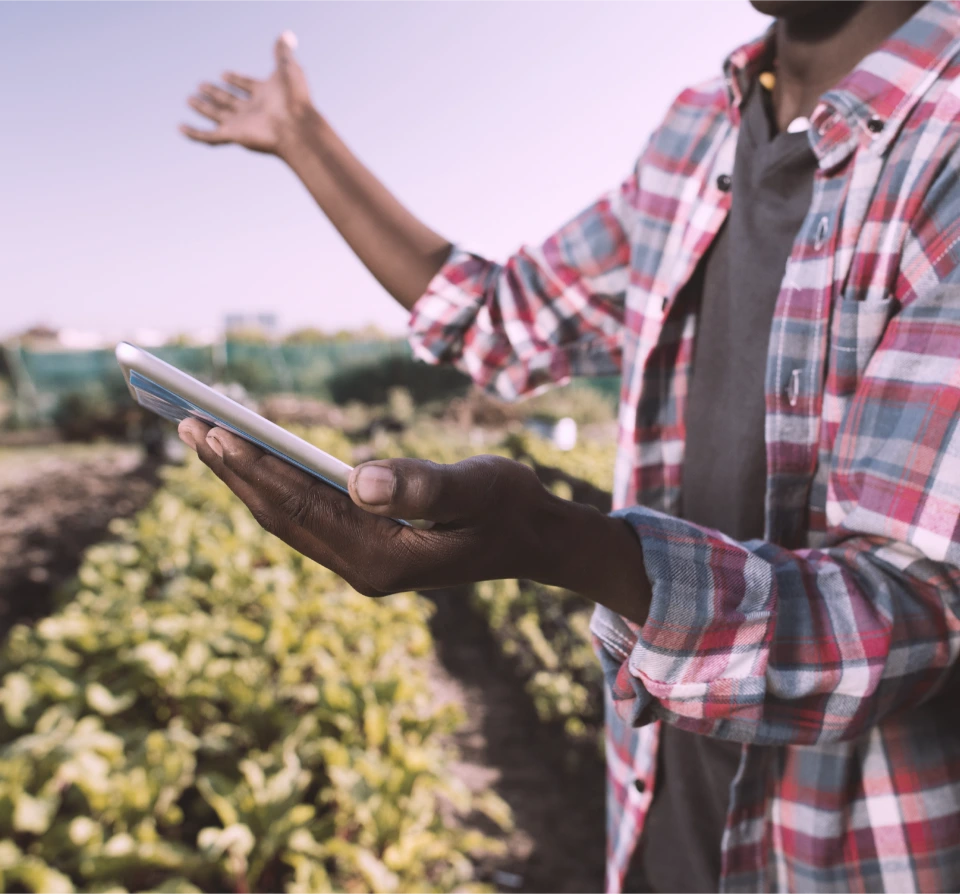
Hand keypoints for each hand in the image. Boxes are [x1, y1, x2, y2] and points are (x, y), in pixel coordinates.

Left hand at [176, 419, 649, 619]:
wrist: (533, 538)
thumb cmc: (510, 506)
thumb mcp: (475, 487)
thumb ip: (421, 486)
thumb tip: (358, 481)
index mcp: (382, 559)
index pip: (302, 508)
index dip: (255, 469)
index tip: (212, 430)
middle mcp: (363, 569)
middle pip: (282, 516)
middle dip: (234, 472)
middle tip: (187, 426)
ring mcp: (362, 563)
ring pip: (290, 518)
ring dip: (248, 479)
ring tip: (208, 439)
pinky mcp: (367, 549)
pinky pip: (308, 517)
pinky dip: (278, 486)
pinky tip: (259, 462)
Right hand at [181, 32, 314, 155]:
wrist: (296, 126)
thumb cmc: (294, 98)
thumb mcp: (288, 67)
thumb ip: (282, 52)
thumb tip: (286, 34)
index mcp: (265, 95)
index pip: (246, 85)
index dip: (236, 79)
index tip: (224, 73)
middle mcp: (253, 110)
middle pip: (229, 100)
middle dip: (215, 93)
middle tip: (200, 84)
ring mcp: (242, 123)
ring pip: (217, 115)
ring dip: (203, 107)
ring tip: (189, 99)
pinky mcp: (233, 135)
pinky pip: (208, 136)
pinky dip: (194, 133)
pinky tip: (180, 127)